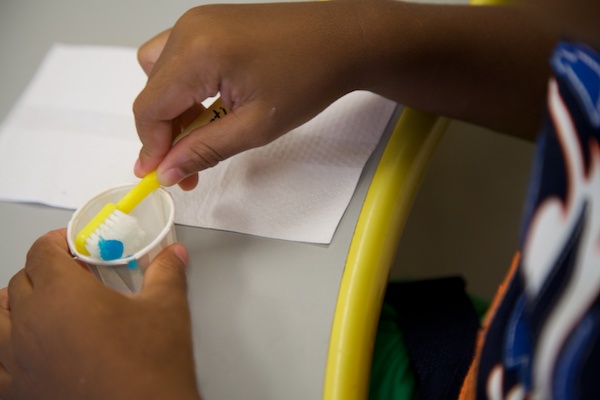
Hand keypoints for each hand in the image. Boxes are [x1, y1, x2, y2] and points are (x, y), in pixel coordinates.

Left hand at [0, 229, 199, 399]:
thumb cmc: (150, 371)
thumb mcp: (166, 310)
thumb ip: (165, 273)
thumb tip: (173, 255)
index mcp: (63, 295)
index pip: (42, 252)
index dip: (57, 242)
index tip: (72, 245)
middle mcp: (31, 323)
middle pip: (20, 280)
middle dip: (44, 271)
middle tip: (73, 277)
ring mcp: (17, 359)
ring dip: (18, 304)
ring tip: (45, 307)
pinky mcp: (18, 390)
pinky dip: (7, 346)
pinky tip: (30, 348)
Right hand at [133, 1, 369, 187]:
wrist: (341, 41)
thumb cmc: (310, 76)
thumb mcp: (255, 127)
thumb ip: (204, 150)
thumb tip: (168, 169)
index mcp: (198, 52)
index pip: (149, 107)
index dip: (151, 146)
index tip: (159, 174)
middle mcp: (190, 30)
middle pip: (152, 92)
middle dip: (164, 134)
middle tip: (185, 166)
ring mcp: (198, 23)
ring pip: (160, 76)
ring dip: (172, 111)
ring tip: (201, 137)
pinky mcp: (208, 25)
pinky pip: (178, 61)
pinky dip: (185, 90)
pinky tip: (208, 109)